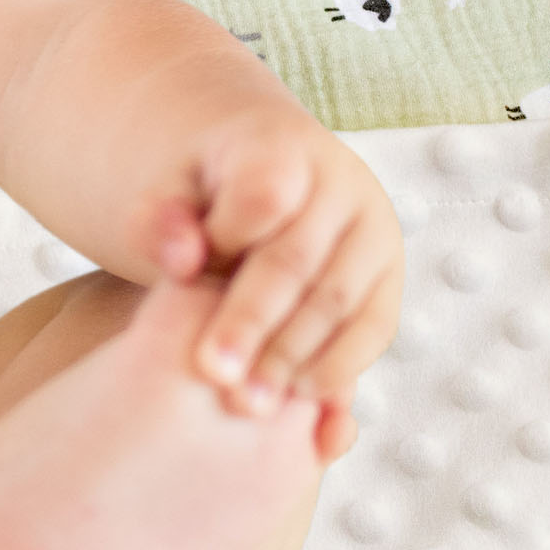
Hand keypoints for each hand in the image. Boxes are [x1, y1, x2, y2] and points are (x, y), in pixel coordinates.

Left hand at [138, 108, 403, 462]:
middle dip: (253, 321)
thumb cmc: (204, 193)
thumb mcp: (168, 189)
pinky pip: (374, 328)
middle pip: (299, 259)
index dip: (223, 242)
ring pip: (340, 300)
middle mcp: (342, 187)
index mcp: (283, 148)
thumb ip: (160, 219)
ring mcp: (374, 233)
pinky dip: (337, 367)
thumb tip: (181, 262)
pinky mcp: (389, 280)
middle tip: (213, 374)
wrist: (265, 178)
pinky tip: (296, 398)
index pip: (262, 196)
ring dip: (294, 356)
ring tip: (248, 401)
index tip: (180, 285)